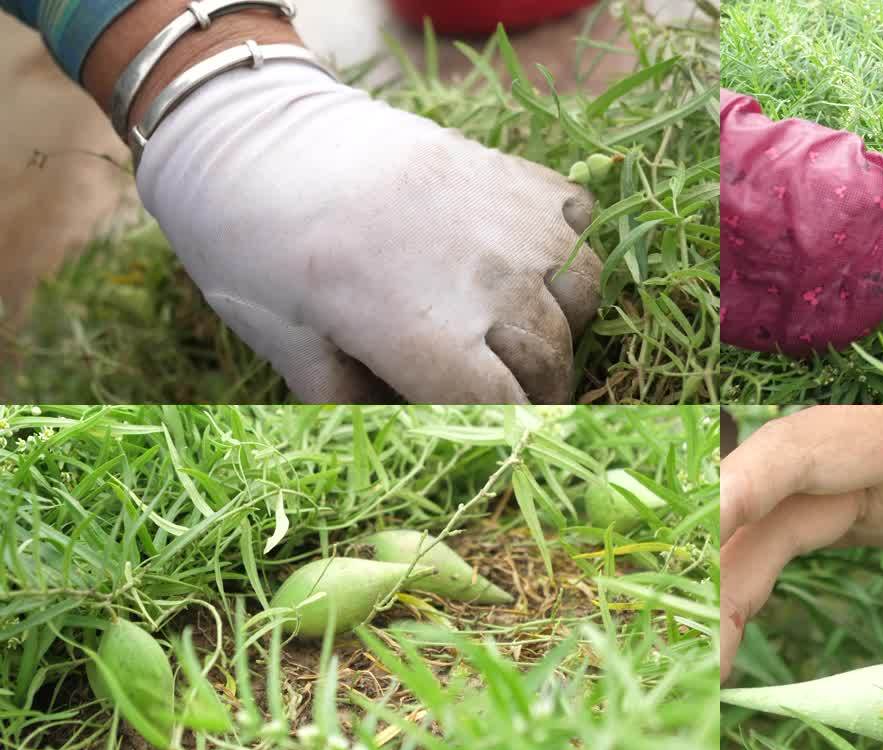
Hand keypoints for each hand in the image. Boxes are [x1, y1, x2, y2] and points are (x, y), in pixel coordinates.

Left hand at [136, 63, 600, 402]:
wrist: (256, 130)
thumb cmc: (254, 246)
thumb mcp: (285, 343)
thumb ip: (347, 403)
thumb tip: (409, 441)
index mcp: (418, 328)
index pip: (503, 406)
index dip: (503, 428)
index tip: (488, 431)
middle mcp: (482, 276)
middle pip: (549, 361)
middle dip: (535, 391)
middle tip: (504, 395)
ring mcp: (511, 219)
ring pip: (582, 297)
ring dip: (561, 324)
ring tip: (520, 330)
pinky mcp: (520, 175)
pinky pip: (581, 227)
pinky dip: (568, 251)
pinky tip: (527, 263)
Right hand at [719, 344, 882, 681]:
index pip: (803, 449)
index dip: (736, 489)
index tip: (688, 540)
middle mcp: (875, 446)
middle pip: (768, 493)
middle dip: (715, 556)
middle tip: (684, 640)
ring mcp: (870, 480)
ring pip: (772, 523)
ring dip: (727, 584)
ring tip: (698, 660)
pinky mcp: (877, 510)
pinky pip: (796, 544)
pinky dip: (756, 588)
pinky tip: (731, 638)